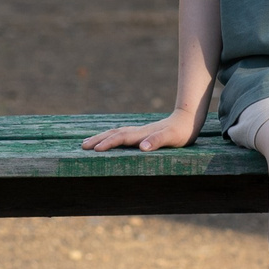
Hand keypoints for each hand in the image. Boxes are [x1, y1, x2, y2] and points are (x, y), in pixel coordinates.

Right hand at [81, 109, 200, 152]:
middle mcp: (137, 132)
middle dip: (97, 140)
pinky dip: (110, 138)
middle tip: (82, 146)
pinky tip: (108, 141)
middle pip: (113, 134)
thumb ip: (157, 141)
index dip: (107, 143)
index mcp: (141, 134)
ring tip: (87, 142)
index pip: (120, 138)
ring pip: (115, 133)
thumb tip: (142, 147)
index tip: (95, 150)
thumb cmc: (181, 132)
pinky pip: (121, 135)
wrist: (187, 119)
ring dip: (101, 137)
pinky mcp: (141, 134)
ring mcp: (138, 132)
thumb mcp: (172, 138)